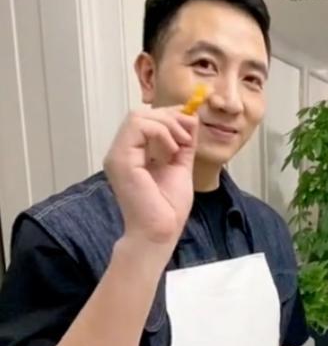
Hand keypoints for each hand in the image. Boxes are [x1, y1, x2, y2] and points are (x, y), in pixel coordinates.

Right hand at [104, 107, 197, 255]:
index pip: (147, 118)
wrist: (160, 232)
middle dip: (170, 118)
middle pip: (142, 113)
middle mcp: (122, 152)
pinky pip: (138, 126)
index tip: (190, 130)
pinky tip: (171, 152)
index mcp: (134, 153)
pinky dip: (161, 133)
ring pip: (138, 116)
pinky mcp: (120, 159)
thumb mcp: (181, 166)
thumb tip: (191, 118)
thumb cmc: (168, 208)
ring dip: (167, 125)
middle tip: (187, 137)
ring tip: (179, 145)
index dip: (171, 116)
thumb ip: (184, 143)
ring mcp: (118, 155)